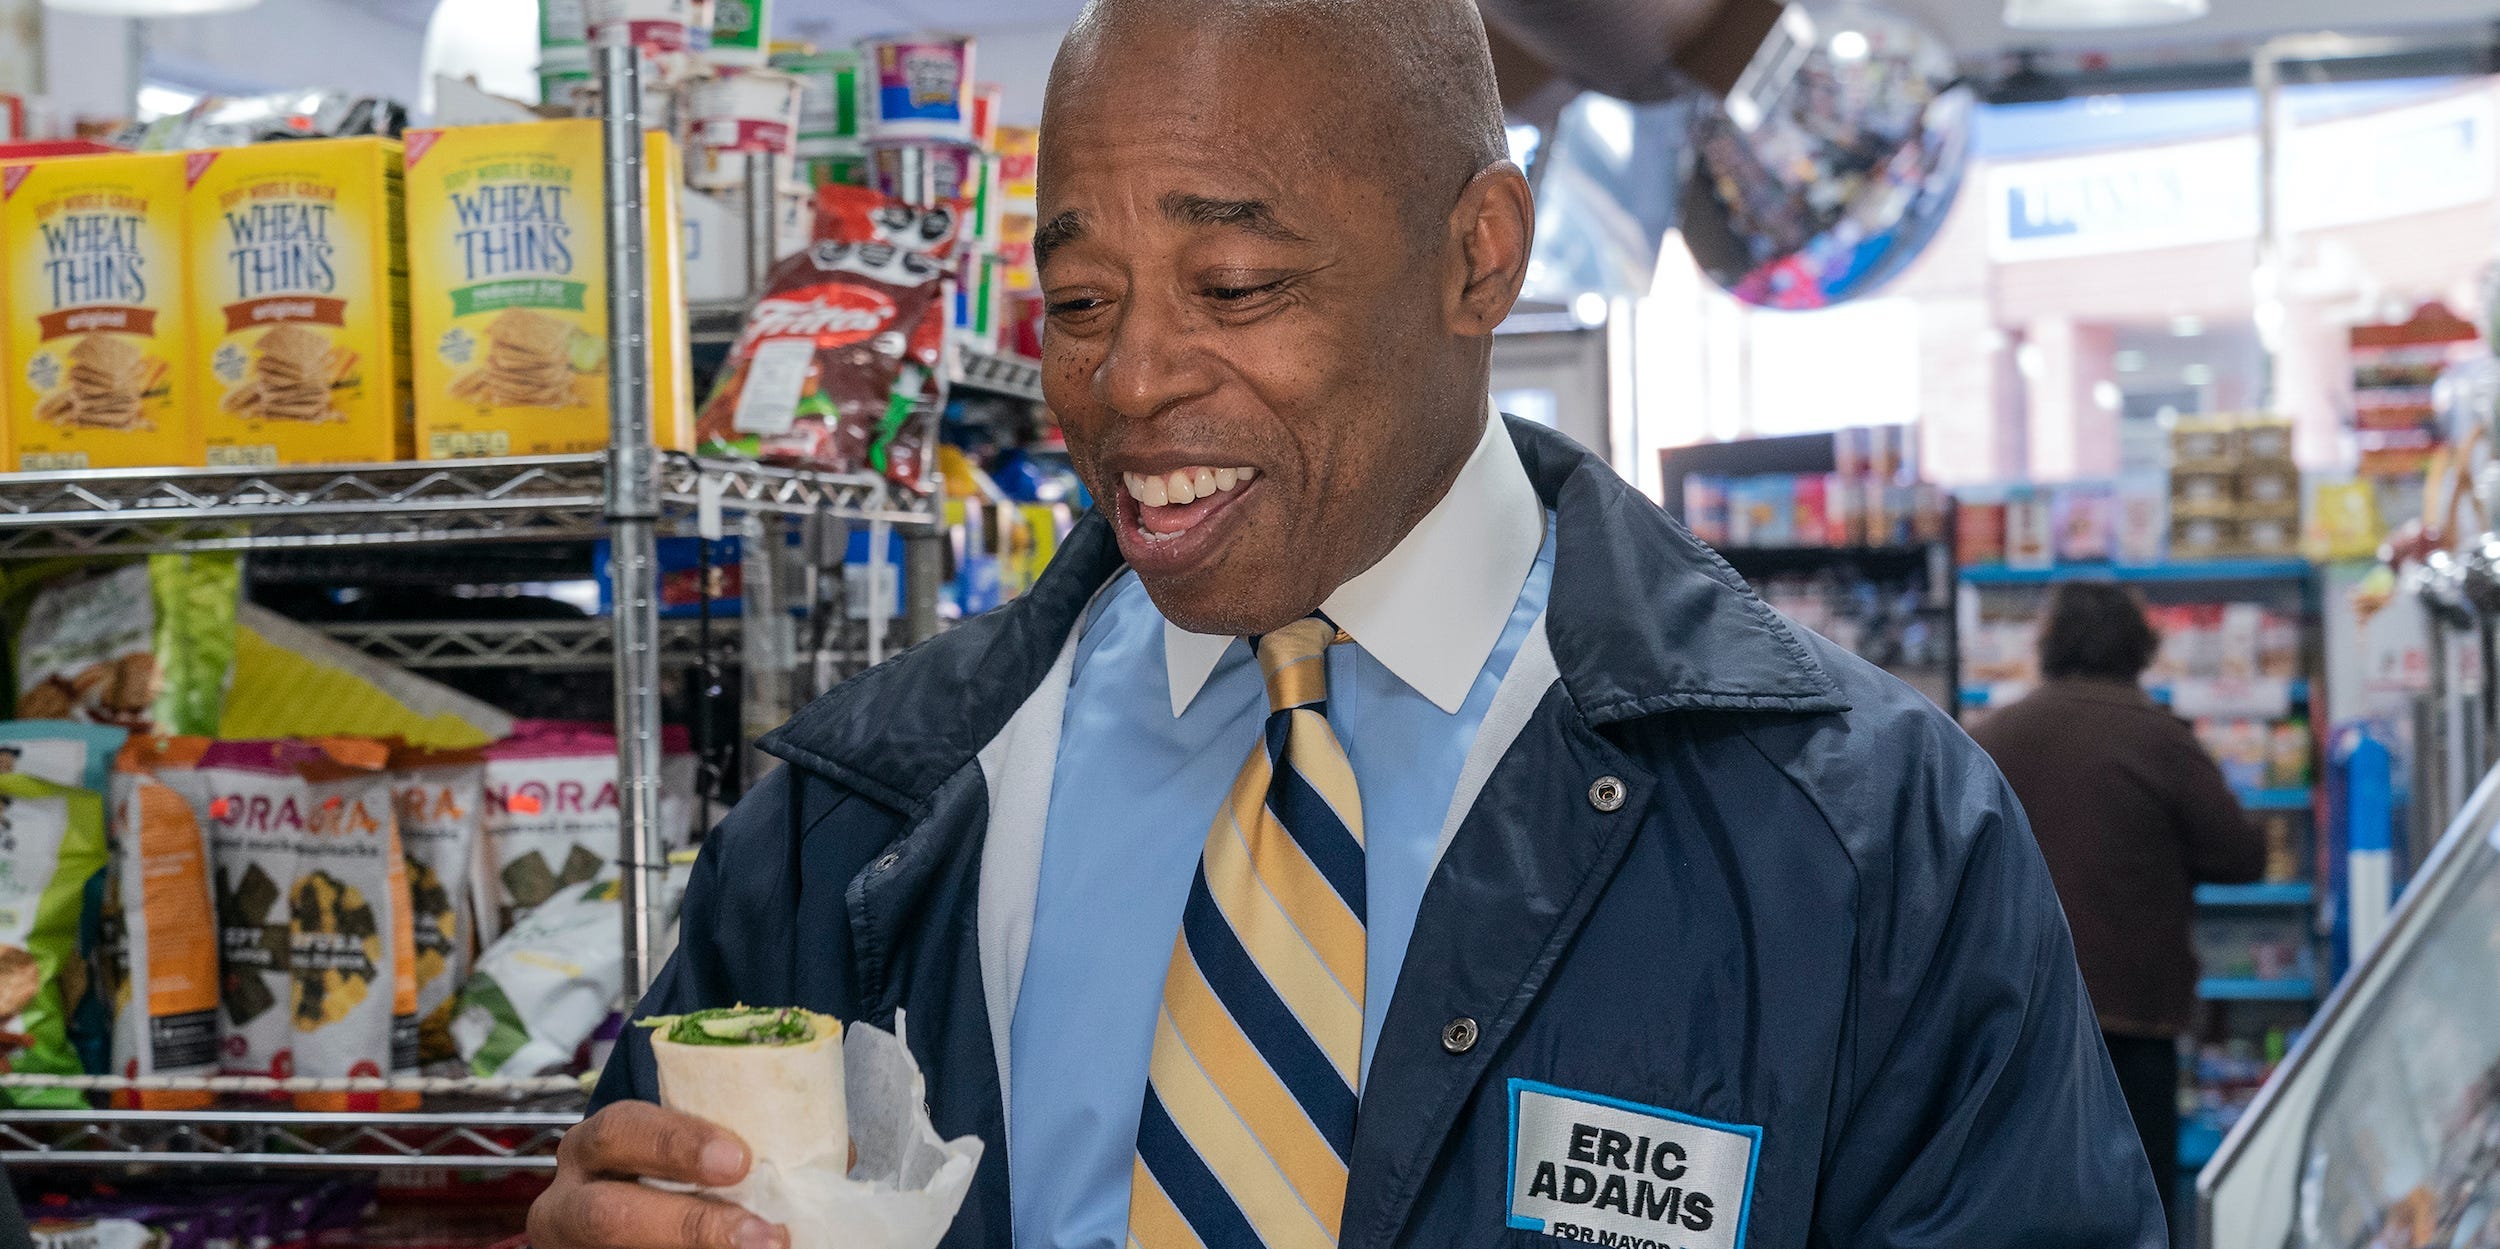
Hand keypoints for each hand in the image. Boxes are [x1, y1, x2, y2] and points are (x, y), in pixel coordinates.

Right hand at [528, 1101, 789, 1248]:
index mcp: (592, 1148)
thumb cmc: (663, 1176)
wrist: (630, 1219)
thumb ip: (729, 1148)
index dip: (677, 1143)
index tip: (739, 1158)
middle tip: (764, 1235)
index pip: (621, 1130)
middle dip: (691, 1225)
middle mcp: (569, 1201)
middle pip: (608, 1214)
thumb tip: (819, 1151)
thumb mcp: (674, 1153)